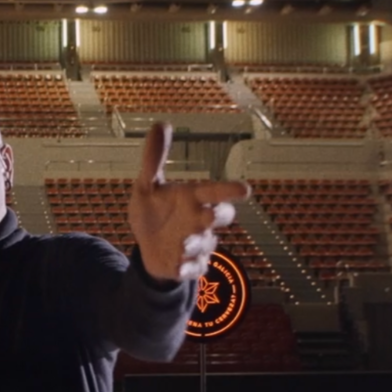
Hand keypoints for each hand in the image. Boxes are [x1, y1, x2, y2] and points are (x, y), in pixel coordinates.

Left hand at [128, 122, 250, 281]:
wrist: (147, 247)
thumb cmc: (153, 212)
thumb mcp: (146, 186)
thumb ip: (153, 159)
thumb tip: (160, 124)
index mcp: (193, 198)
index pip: (215, 190)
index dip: (229, 190)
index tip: (245, 190)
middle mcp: (200, 219)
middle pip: (223, 215)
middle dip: (220, 215)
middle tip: (210, 215)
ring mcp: (198, 243)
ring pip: (208, 243)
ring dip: (196, 243)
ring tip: (180, 244)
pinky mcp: (190, 265)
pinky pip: (195, 267)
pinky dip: (188, 267)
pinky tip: (178, 265)